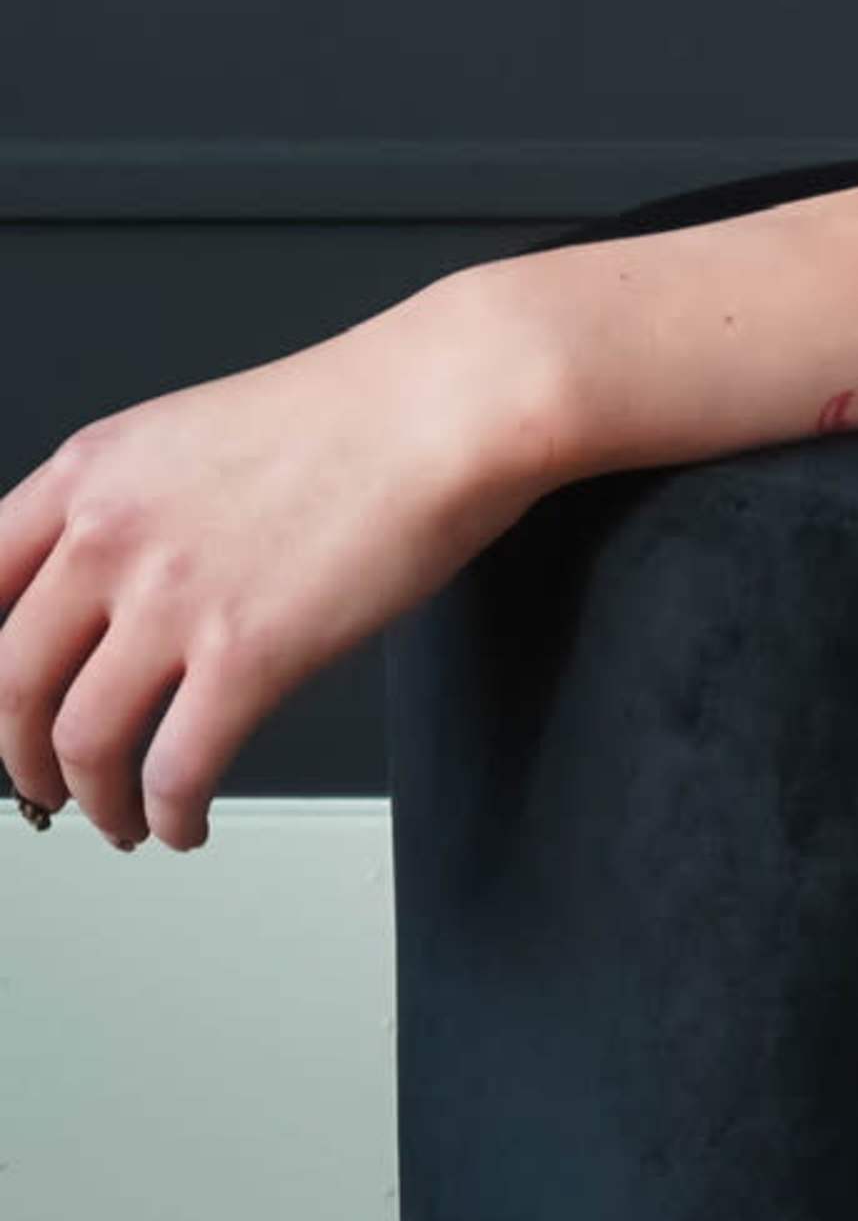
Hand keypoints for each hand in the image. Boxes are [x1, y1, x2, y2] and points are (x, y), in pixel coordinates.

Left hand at [0, 280, 559, 853]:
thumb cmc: (354, 412)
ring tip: (120, 819)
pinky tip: (185, 820)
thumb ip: (126, 508)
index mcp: (91, 472)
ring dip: (91, 803)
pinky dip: (167, 816)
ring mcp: (175, 597)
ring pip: (78, 745)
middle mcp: (112, 533)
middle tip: (43, 787)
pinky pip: (173, 772)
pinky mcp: (248, 655)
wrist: (451, 400)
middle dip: (19, 761)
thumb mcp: (191, 435)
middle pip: (6, 685)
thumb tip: (93, 596)